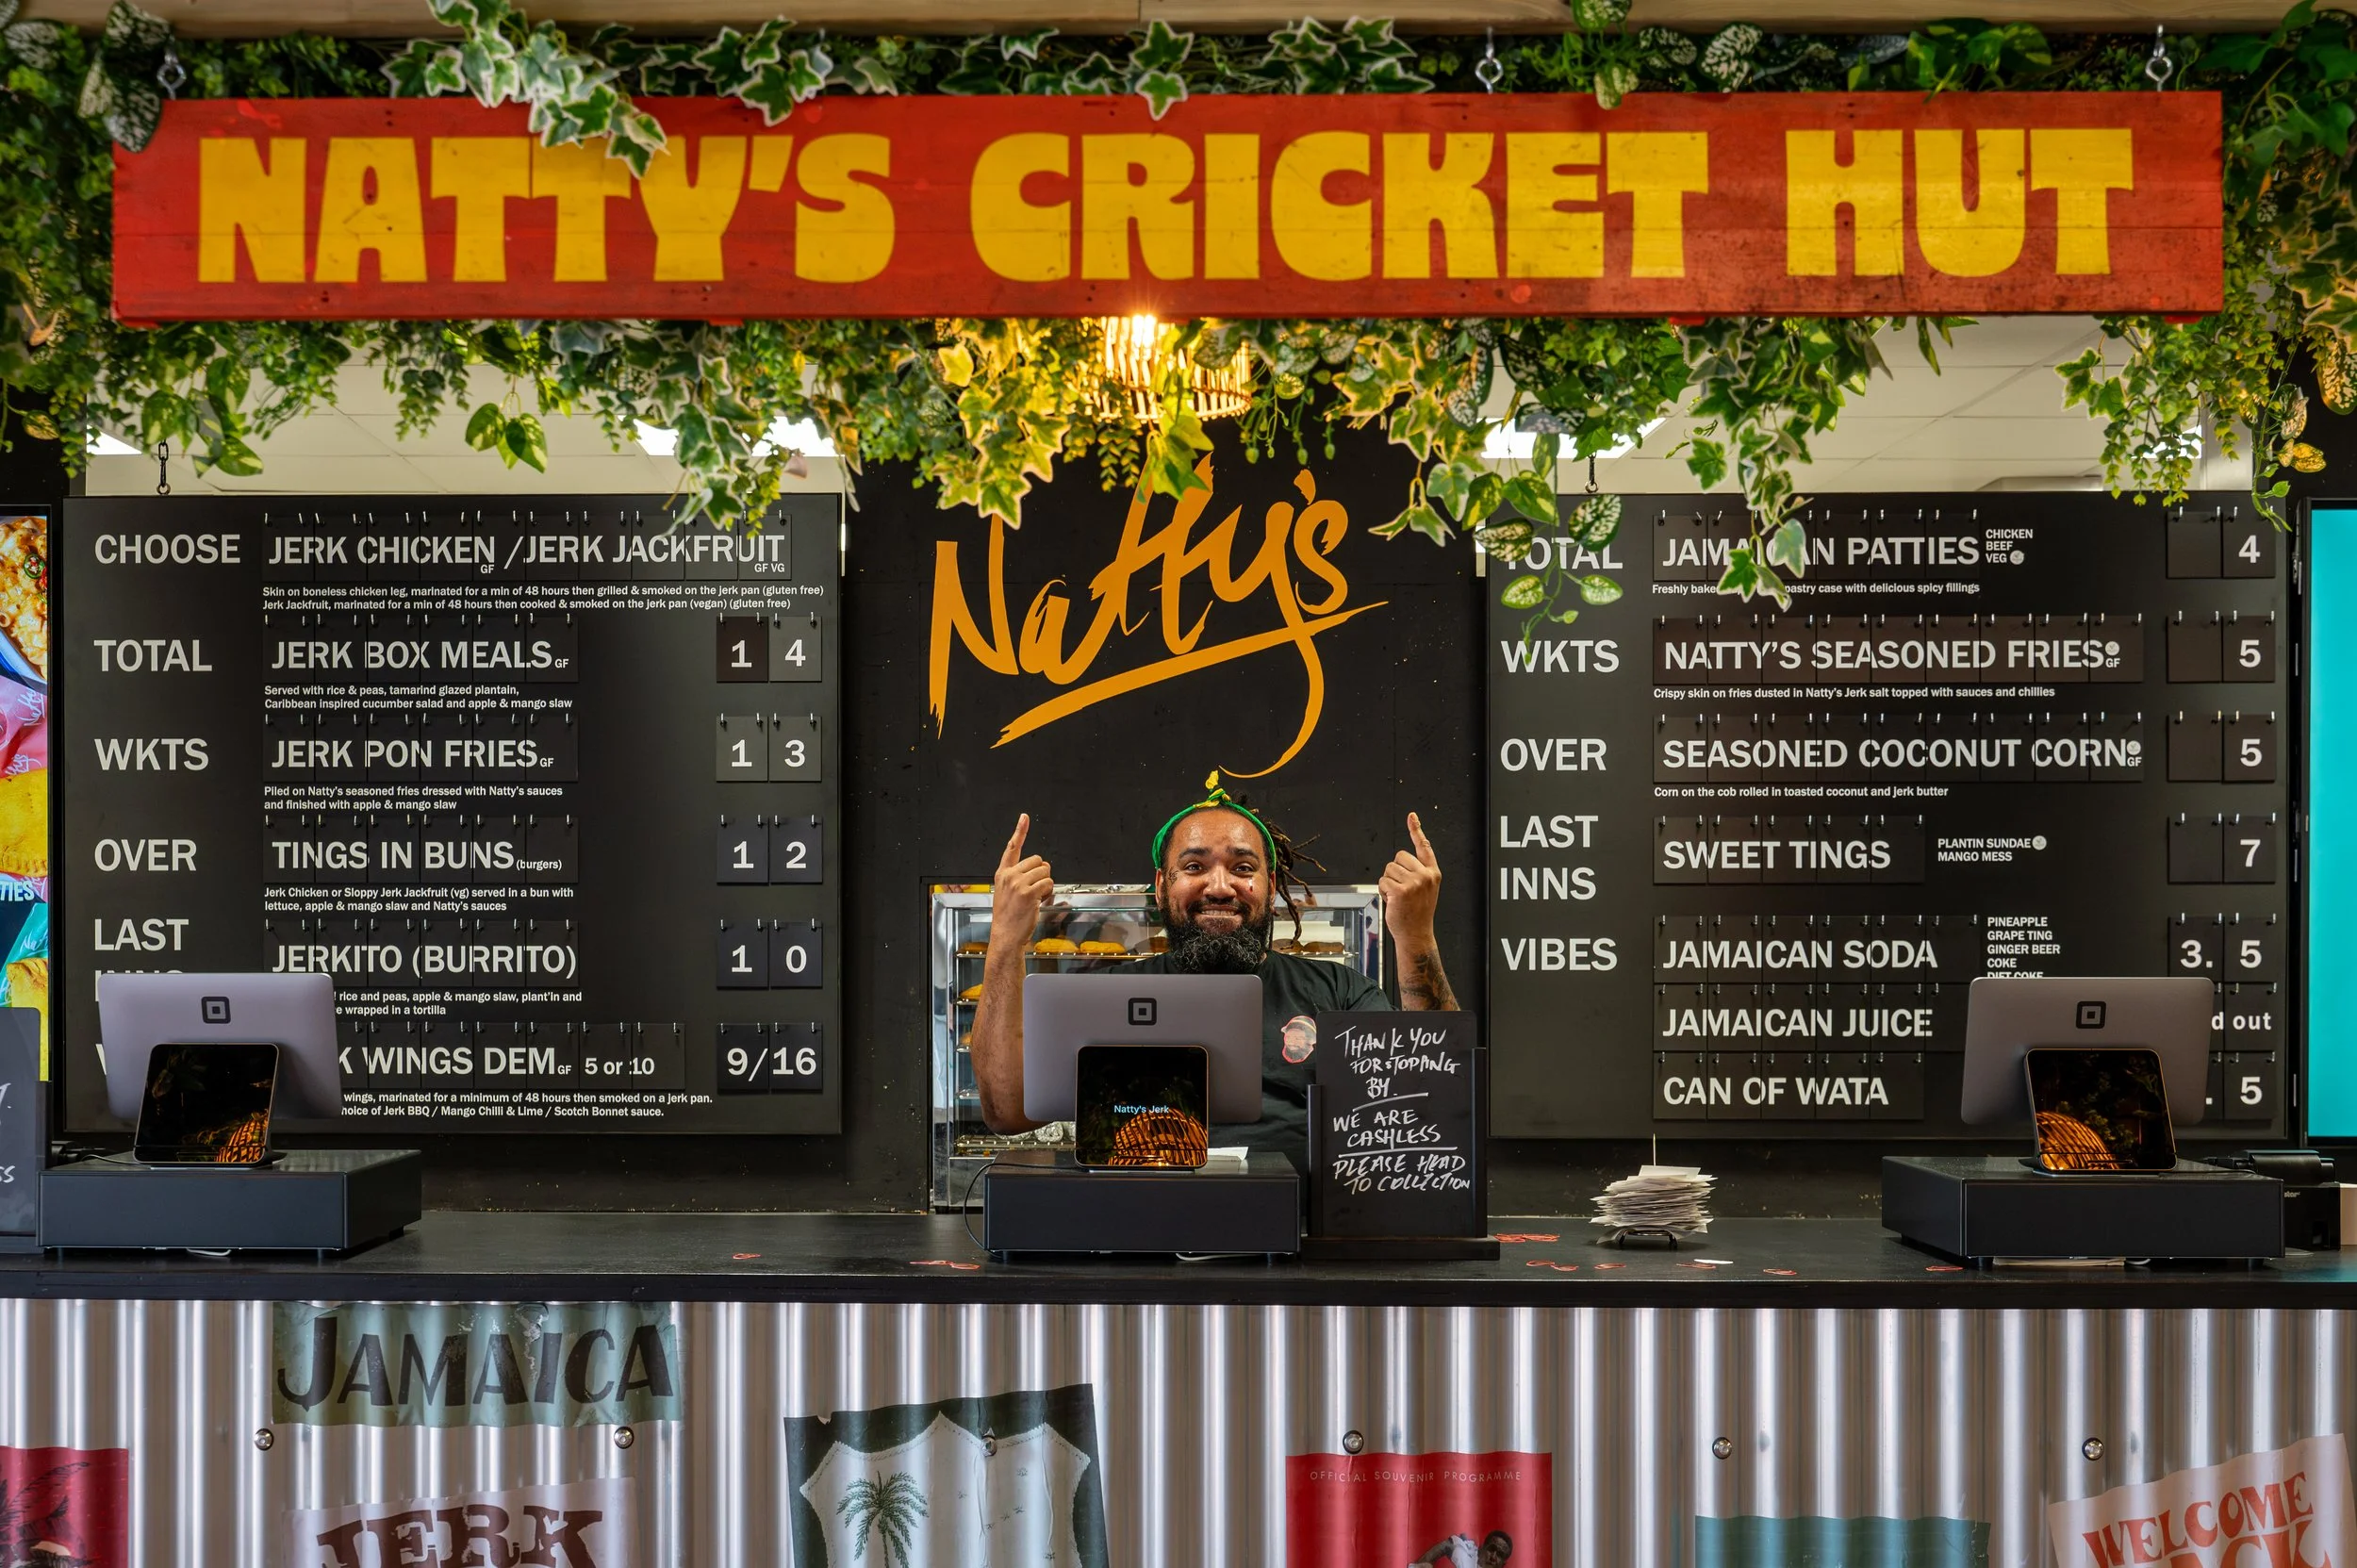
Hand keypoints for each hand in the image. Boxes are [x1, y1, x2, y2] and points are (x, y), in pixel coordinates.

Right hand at [992, 814, 1053, 947]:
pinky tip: (1038, 902)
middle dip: (1041, 874)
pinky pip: (1048, 883)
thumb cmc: (1007, 917)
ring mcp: (1018, 884)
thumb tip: (1037, 869)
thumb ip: (1017, 878)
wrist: (1005, 935)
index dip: (1019, 831)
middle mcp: (1009, 876)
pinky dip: (1048, 892)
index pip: (1011, 848)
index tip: (1024, 818)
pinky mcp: (1029, 893)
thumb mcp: (1005, 892)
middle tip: (1035, 890)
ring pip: (1045, 871)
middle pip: (1038, 860)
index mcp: (1002, 874)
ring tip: (1035, 897)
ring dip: (1046, 884)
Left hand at [1380, 811, 1441, 942]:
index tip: (1411, 816)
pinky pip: (1382, 881)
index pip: (1424, 846)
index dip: (1416, 829)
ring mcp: (1414, 882)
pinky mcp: (1401, 890)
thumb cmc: (1418, 913)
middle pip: (1399, 856)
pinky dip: (1383, 891)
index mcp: (1432, 873)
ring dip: (1388, 882)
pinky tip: (1393, 901)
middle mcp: (1425, 875)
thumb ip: (1418, 873)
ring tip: (1398, 896)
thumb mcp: (1425, 890)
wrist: (1416, 934)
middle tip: (1402, 889)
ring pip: (1389, 869)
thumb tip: (1401, 861)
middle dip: (1395, 871)